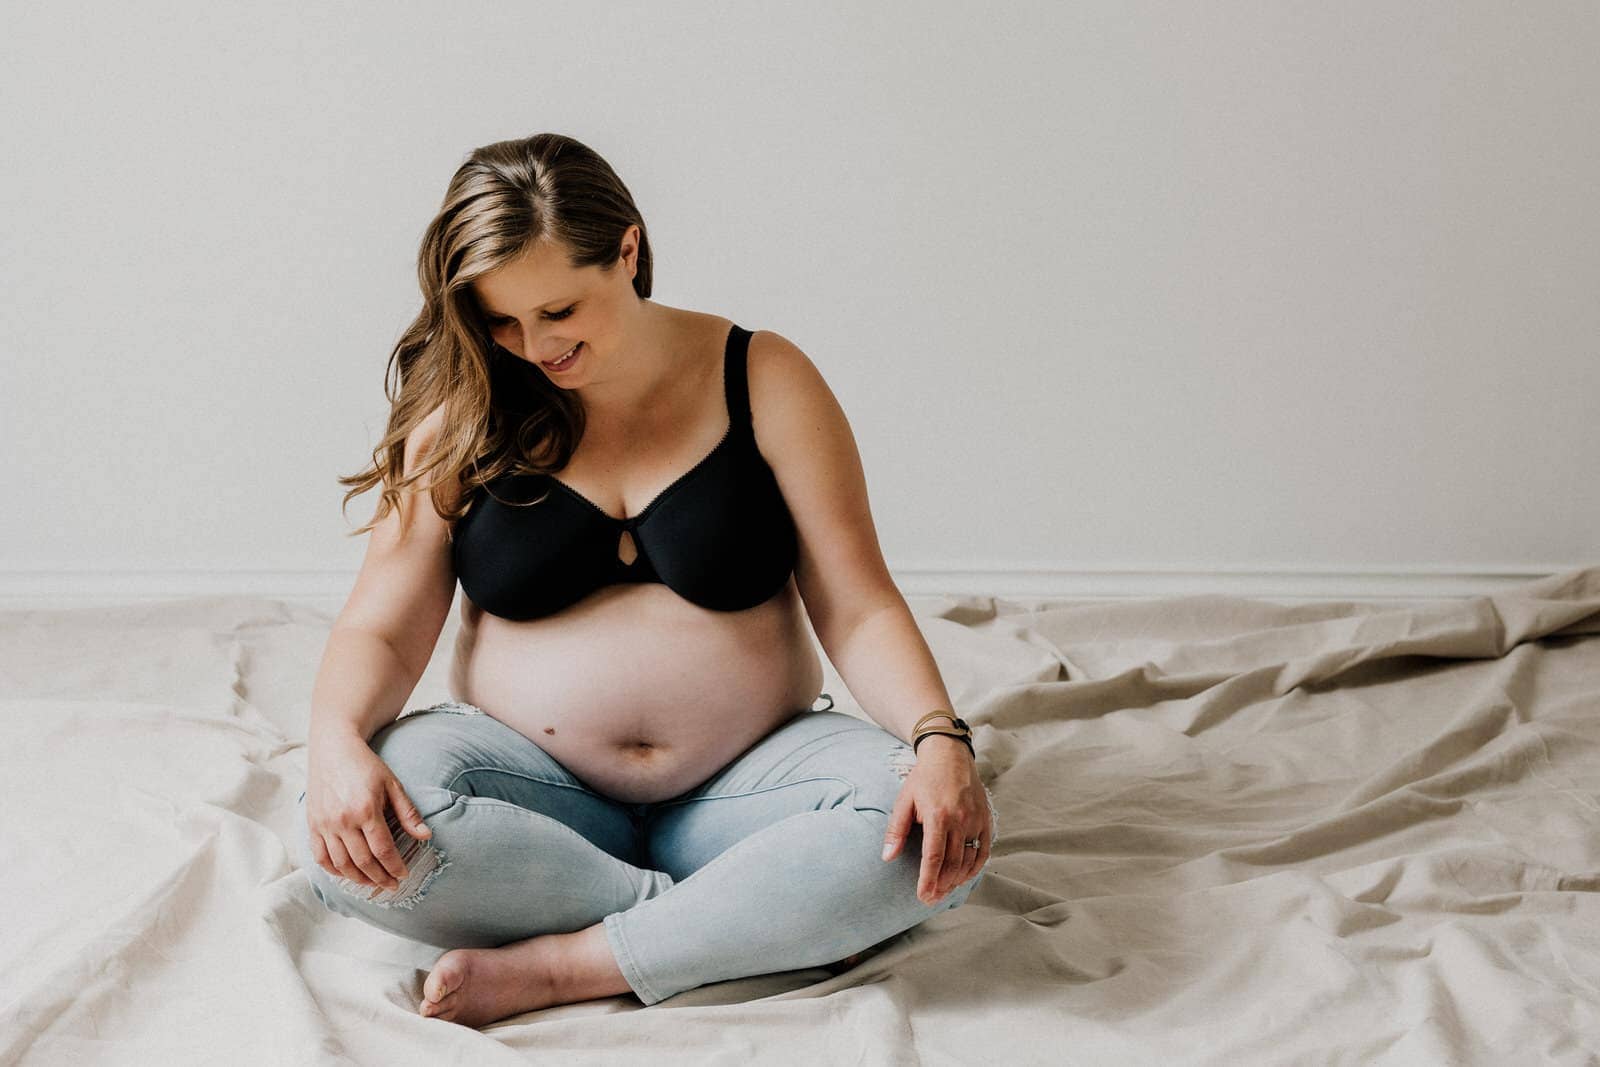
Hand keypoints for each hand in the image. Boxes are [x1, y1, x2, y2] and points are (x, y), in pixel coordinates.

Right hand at [304, 731, 432, 892]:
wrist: (333, 749)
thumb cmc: (365, 765)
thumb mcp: (392, 784)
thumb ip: (408, 812)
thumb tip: (426, 836)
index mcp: (365, 809)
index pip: (383, 850)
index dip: (394, 867)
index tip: (404, 875)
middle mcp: (342, 820)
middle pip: (362, 861)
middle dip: (380, 878)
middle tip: (392, 885)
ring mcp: (324, 824)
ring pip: (341, 864)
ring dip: (358, 879)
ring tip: (373, 883)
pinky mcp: (312, 825)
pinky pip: (320, 857)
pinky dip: (334, 870)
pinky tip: (347, 874)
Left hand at [880, 738, 991, 904]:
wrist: (950, 756)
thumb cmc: (924, 778)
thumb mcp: (904, 800)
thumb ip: (896, 830)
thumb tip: (887, 857)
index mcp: (938, 816)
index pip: (934, 858)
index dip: (928, 880)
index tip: (922, 897)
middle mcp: (960, 820)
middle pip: (952, 864)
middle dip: (941, 886)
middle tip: (931, 900)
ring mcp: (975, 821)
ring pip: (969, 861)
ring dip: (956, 880)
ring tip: (944, 892)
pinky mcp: (986, 820)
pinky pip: (983, 851)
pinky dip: (974, 868)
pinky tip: (963, 878)